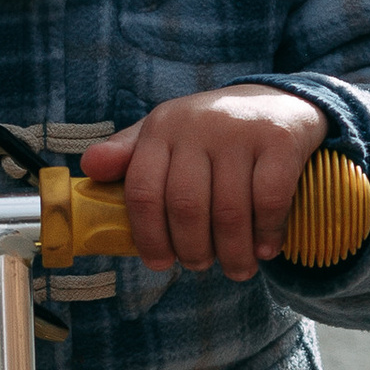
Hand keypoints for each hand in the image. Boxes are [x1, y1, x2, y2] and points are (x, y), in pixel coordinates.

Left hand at [81, 89, 327, 280]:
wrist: (281, 101)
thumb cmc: (214, 133)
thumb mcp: (168, 135)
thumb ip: (129, 155)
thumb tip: (89, 167)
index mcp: (163, 127)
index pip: (142, 190)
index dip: (148, 236)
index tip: (159, 263)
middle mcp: (198, 125)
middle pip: (185, 207)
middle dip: (191, 249)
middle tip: (200, 265)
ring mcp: (241, 132)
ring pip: (228, 211)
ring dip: (232, 252)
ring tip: (236, 268)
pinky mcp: (281, 140)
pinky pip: (269, 200)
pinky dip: (266, 233)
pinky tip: (265, 249)